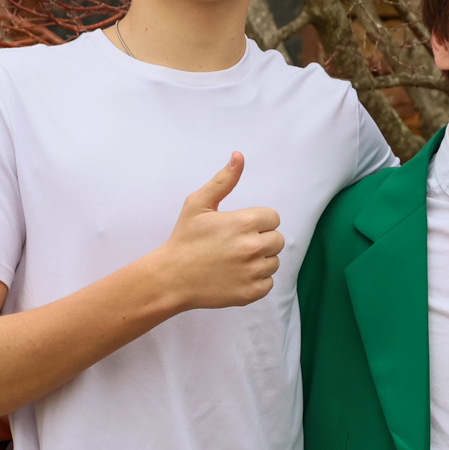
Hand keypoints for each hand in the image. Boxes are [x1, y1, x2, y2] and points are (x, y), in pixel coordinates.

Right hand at [153, 153, 284, 310]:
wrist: (171, 278)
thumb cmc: (184, 239)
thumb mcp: (198, 204)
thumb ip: (223, 180)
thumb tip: (239, 157)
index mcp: (244, 222)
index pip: (273, 218)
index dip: (258, 222)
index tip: (240, 228)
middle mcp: (253, 247)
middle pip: (277, 240)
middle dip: (261, 240)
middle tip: (236, 244)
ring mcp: (253, 271)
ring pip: (274, 262)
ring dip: (260, 261)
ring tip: (234, 260)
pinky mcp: (251, 292)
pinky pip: (268, 283)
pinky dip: (256, 280)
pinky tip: (236, 276)